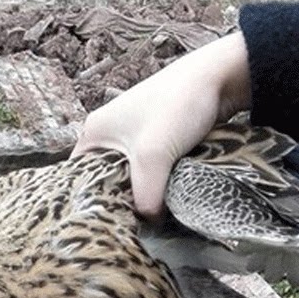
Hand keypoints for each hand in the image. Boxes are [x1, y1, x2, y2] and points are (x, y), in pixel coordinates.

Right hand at [72, 32, 251, 218]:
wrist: (220, 76)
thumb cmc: (177, 106)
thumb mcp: (153, 157)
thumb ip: (145, 196)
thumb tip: (149, 222)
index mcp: (93, 133)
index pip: (78, 178)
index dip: (89, 201)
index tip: (104, 222)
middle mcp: (107, 133)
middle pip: (104, 179)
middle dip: (118, 199)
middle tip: (130, 222)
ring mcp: (131, 134)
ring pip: (129, 176)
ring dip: (140, 192)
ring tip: (148, 212)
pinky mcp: (155, 138)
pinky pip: (148, 169)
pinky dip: (155, 182)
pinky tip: (163, 196)